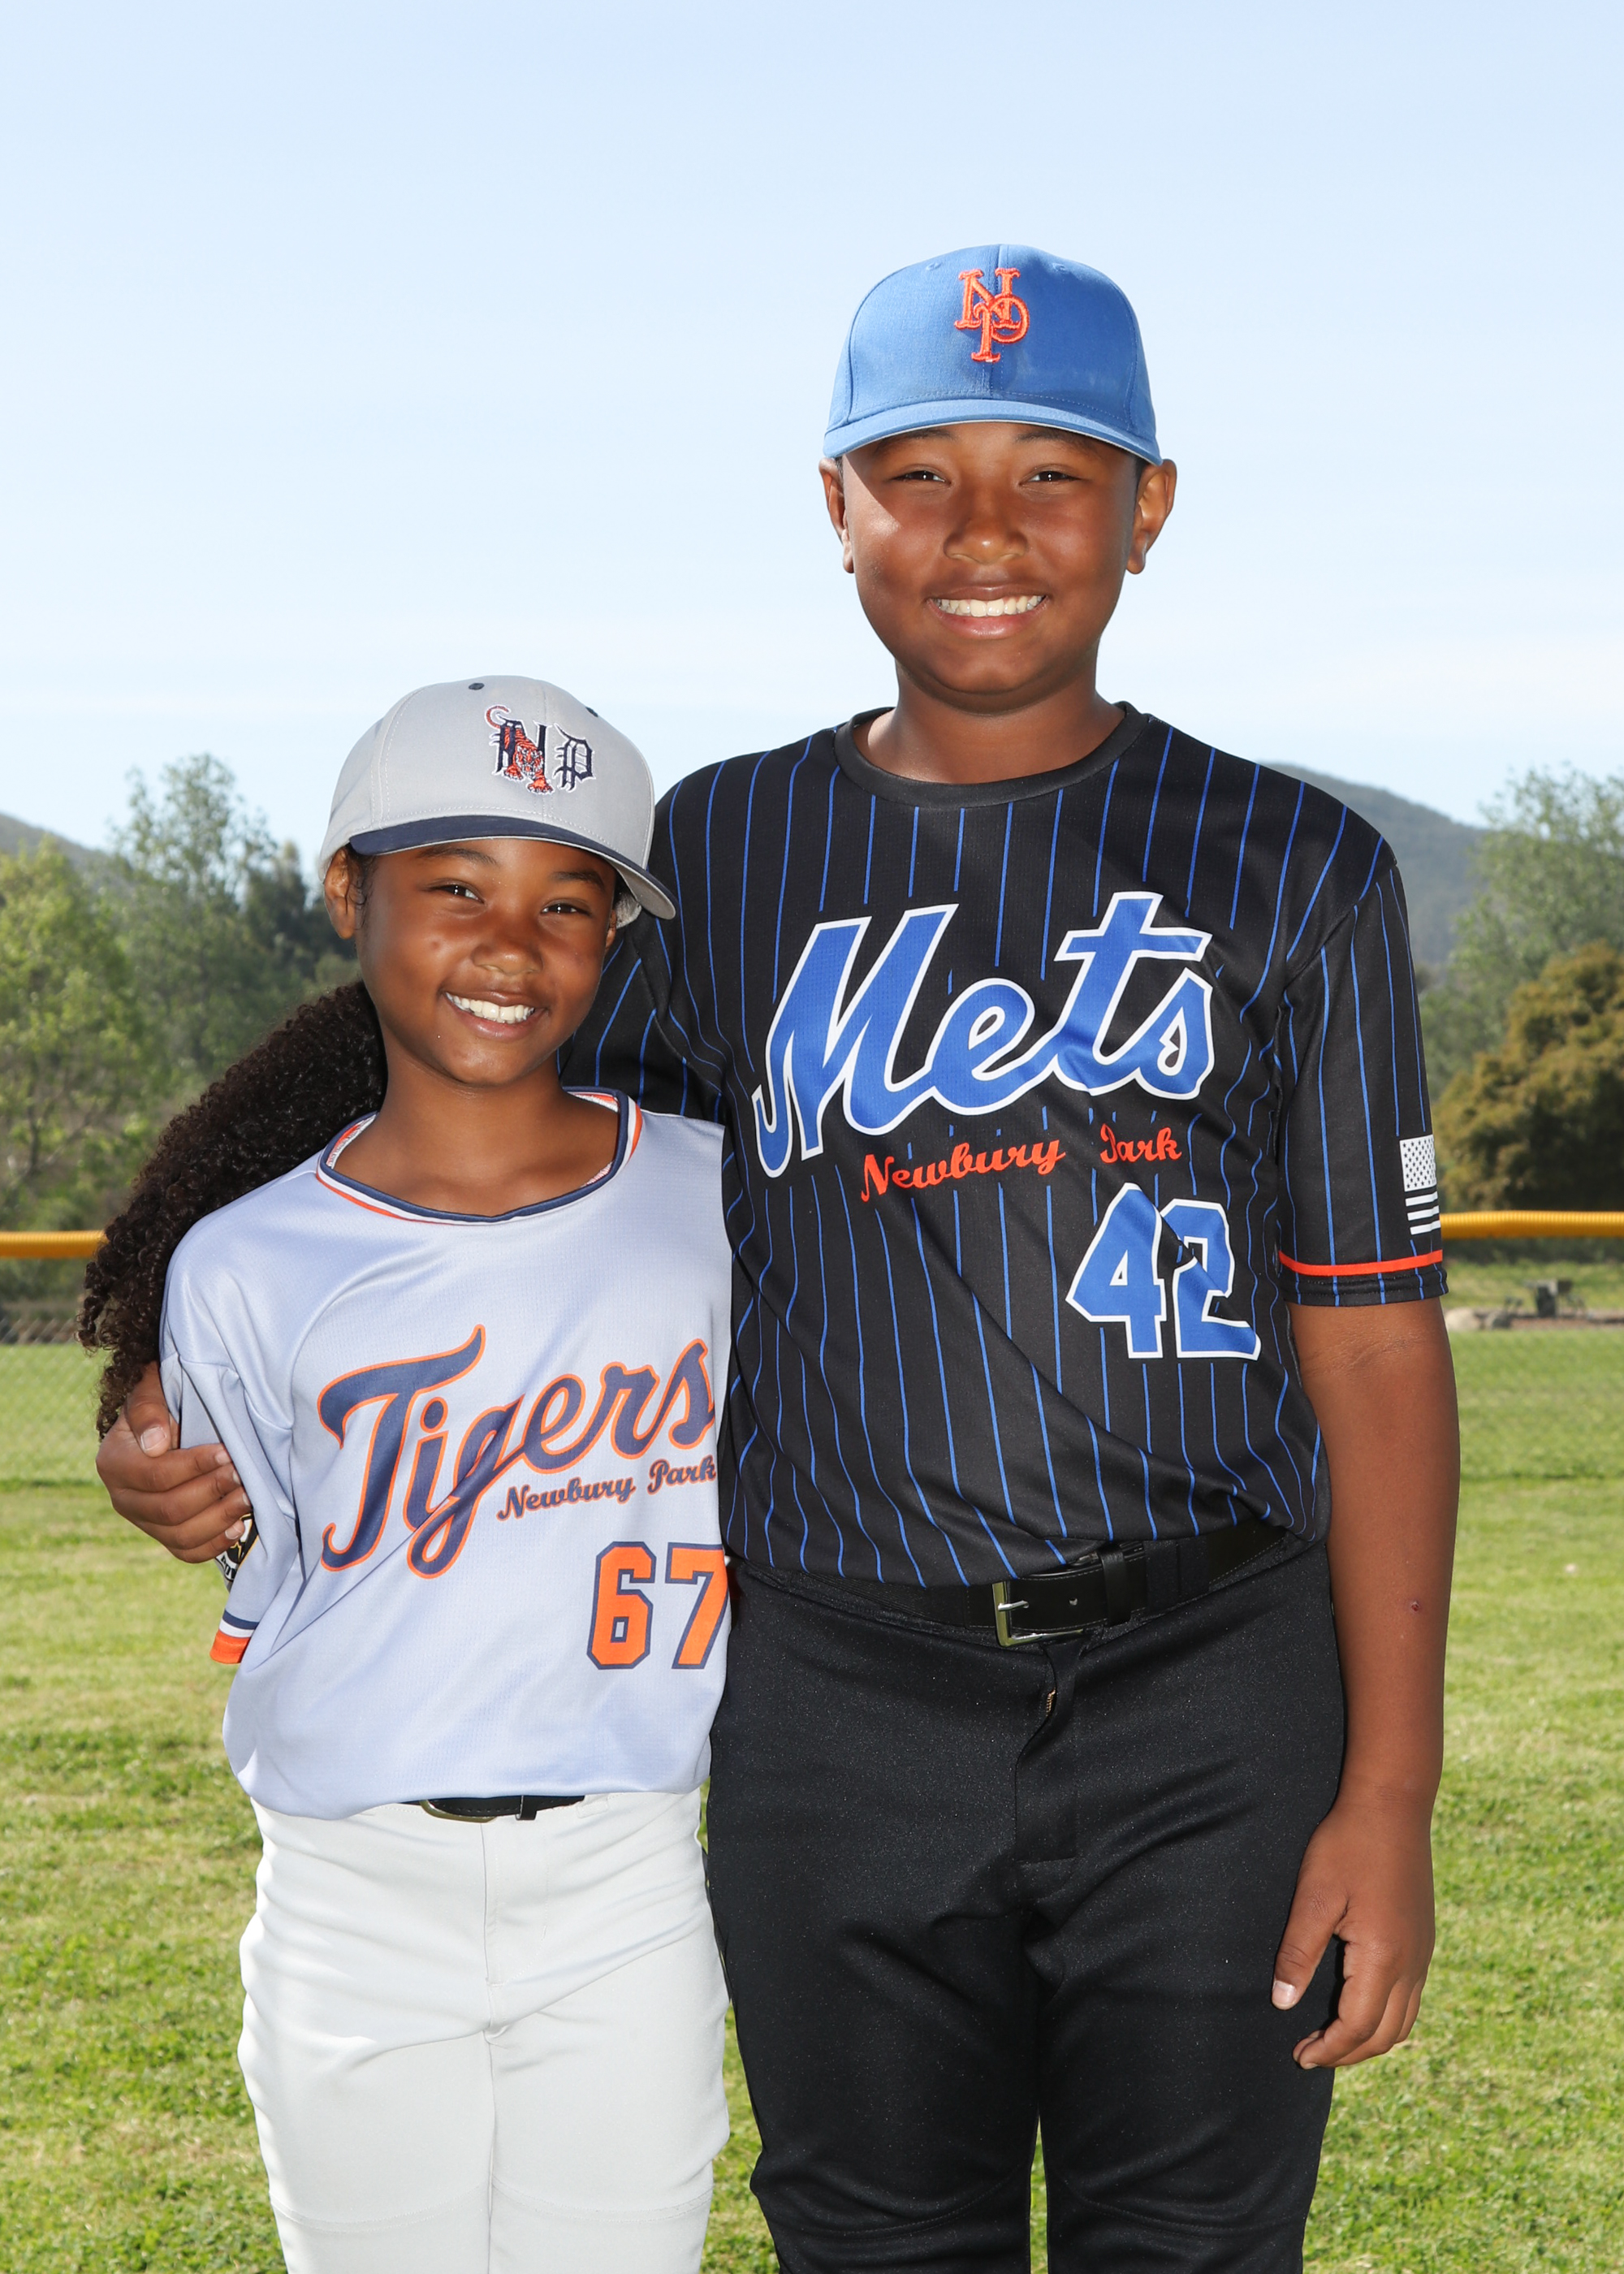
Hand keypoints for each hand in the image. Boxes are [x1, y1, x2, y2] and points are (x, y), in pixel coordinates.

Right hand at [96, 1360, 251, 1564]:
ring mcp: (143, 1521)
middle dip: (211, 1492)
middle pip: (169, 1509)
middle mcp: (123, 1499)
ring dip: (218, 1519)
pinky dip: (213, 1545)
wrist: (165, 1424)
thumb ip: (149, 1408)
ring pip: (180, 1535)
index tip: (227, 1454)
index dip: (194, 1467)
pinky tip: (237, 1527)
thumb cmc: (162, 1403)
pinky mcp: (163, 1535)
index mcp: (114, 1463)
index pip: (155, 1475)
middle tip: (243, 1475)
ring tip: (247, 1498)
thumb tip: (156, 1444)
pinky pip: (186, 1552)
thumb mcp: (149, 1389)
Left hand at [1271, 1783, 1434, 2067]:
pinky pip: (1411, 1997)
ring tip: (1333, 2040)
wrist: (1393, 1805)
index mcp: (1384, 1956)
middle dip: (1349, 2053)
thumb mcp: (1314, 1896)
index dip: (1329, 2049)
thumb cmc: (1347, 1845)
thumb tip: (1283, 2004)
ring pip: (1405, 2021)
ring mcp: (1424, 1952)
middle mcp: (1413, 1963)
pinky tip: (1360, 2006)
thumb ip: (1299, 1952)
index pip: (1358, 2026)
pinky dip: (1387, 2017)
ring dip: (1370, 2039)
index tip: (1299, 2057)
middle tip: (1311, 2055)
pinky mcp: (1425, 1940)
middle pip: (1386, 2034)